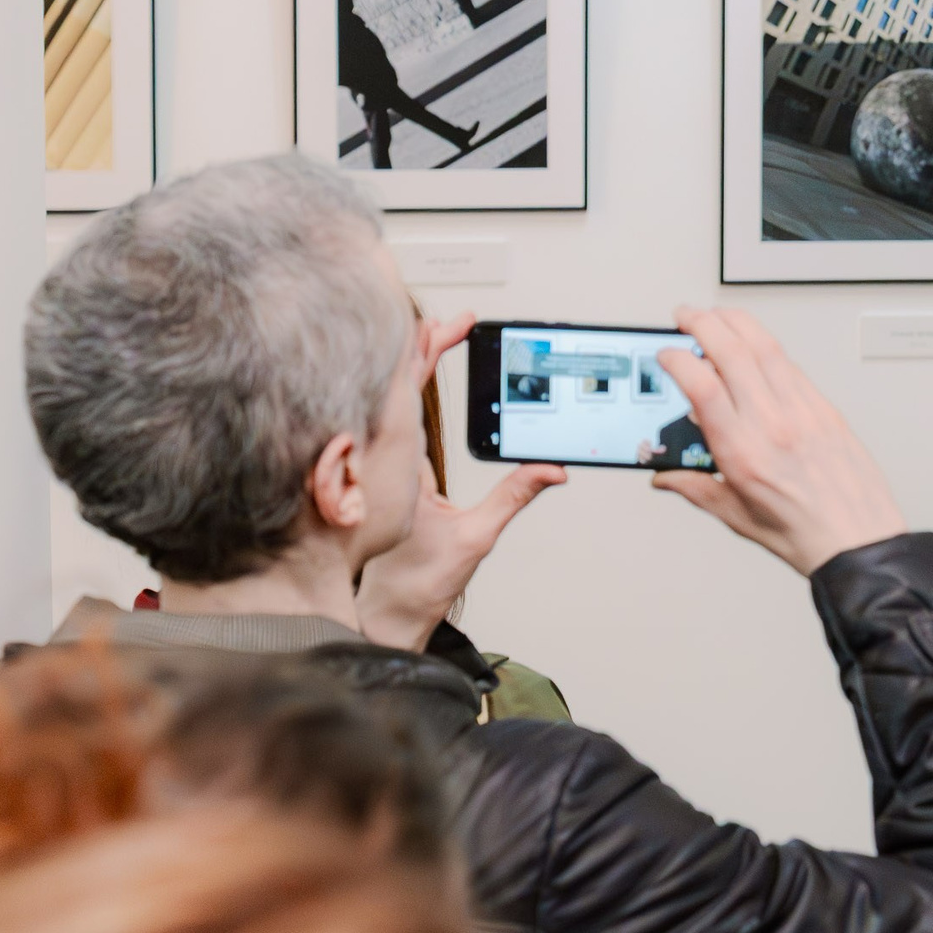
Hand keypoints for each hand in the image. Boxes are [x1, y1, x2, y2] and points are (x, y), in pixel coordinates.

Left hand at [354, 310, 566, 651]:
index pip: (411, 391)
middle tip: (455, 321)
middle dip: (424, 346)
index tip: (453, 326)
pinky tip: (414, 377)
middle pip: (398, 386)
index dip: (429, 351)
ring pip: (389, 401)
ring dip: (412, 367)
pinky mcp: (386, 476)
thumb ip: (514, 496)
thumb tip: (551, 470)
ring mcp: (381, 467)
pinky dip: (403, 393)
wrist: (387, 612)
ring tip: (437, 335)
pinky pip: (390, 423)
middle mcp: (384, 460)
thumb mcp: (475, 535)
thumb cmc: (417, 579)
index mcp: (400, 465)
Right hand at [651, 307, 906, 575]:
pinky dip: (767, 347)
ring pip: (766, 347)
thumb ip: (695, 488)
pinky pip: (791, 365)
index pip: (702, 387)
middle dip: (703, 323)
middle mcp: (773, 424)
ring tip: (717, 316)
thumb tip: (665, 476)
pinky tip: (756, 346)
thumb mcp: (736, 515)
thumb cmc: (804, 532)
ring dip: (736, 323)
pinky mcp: (825, 408)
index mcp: (744, 453)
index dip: (677, 361)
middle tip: (685, 316)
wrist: (858, 540)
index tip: (665, 354)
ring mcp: (803, 411)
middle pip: (732, 352)